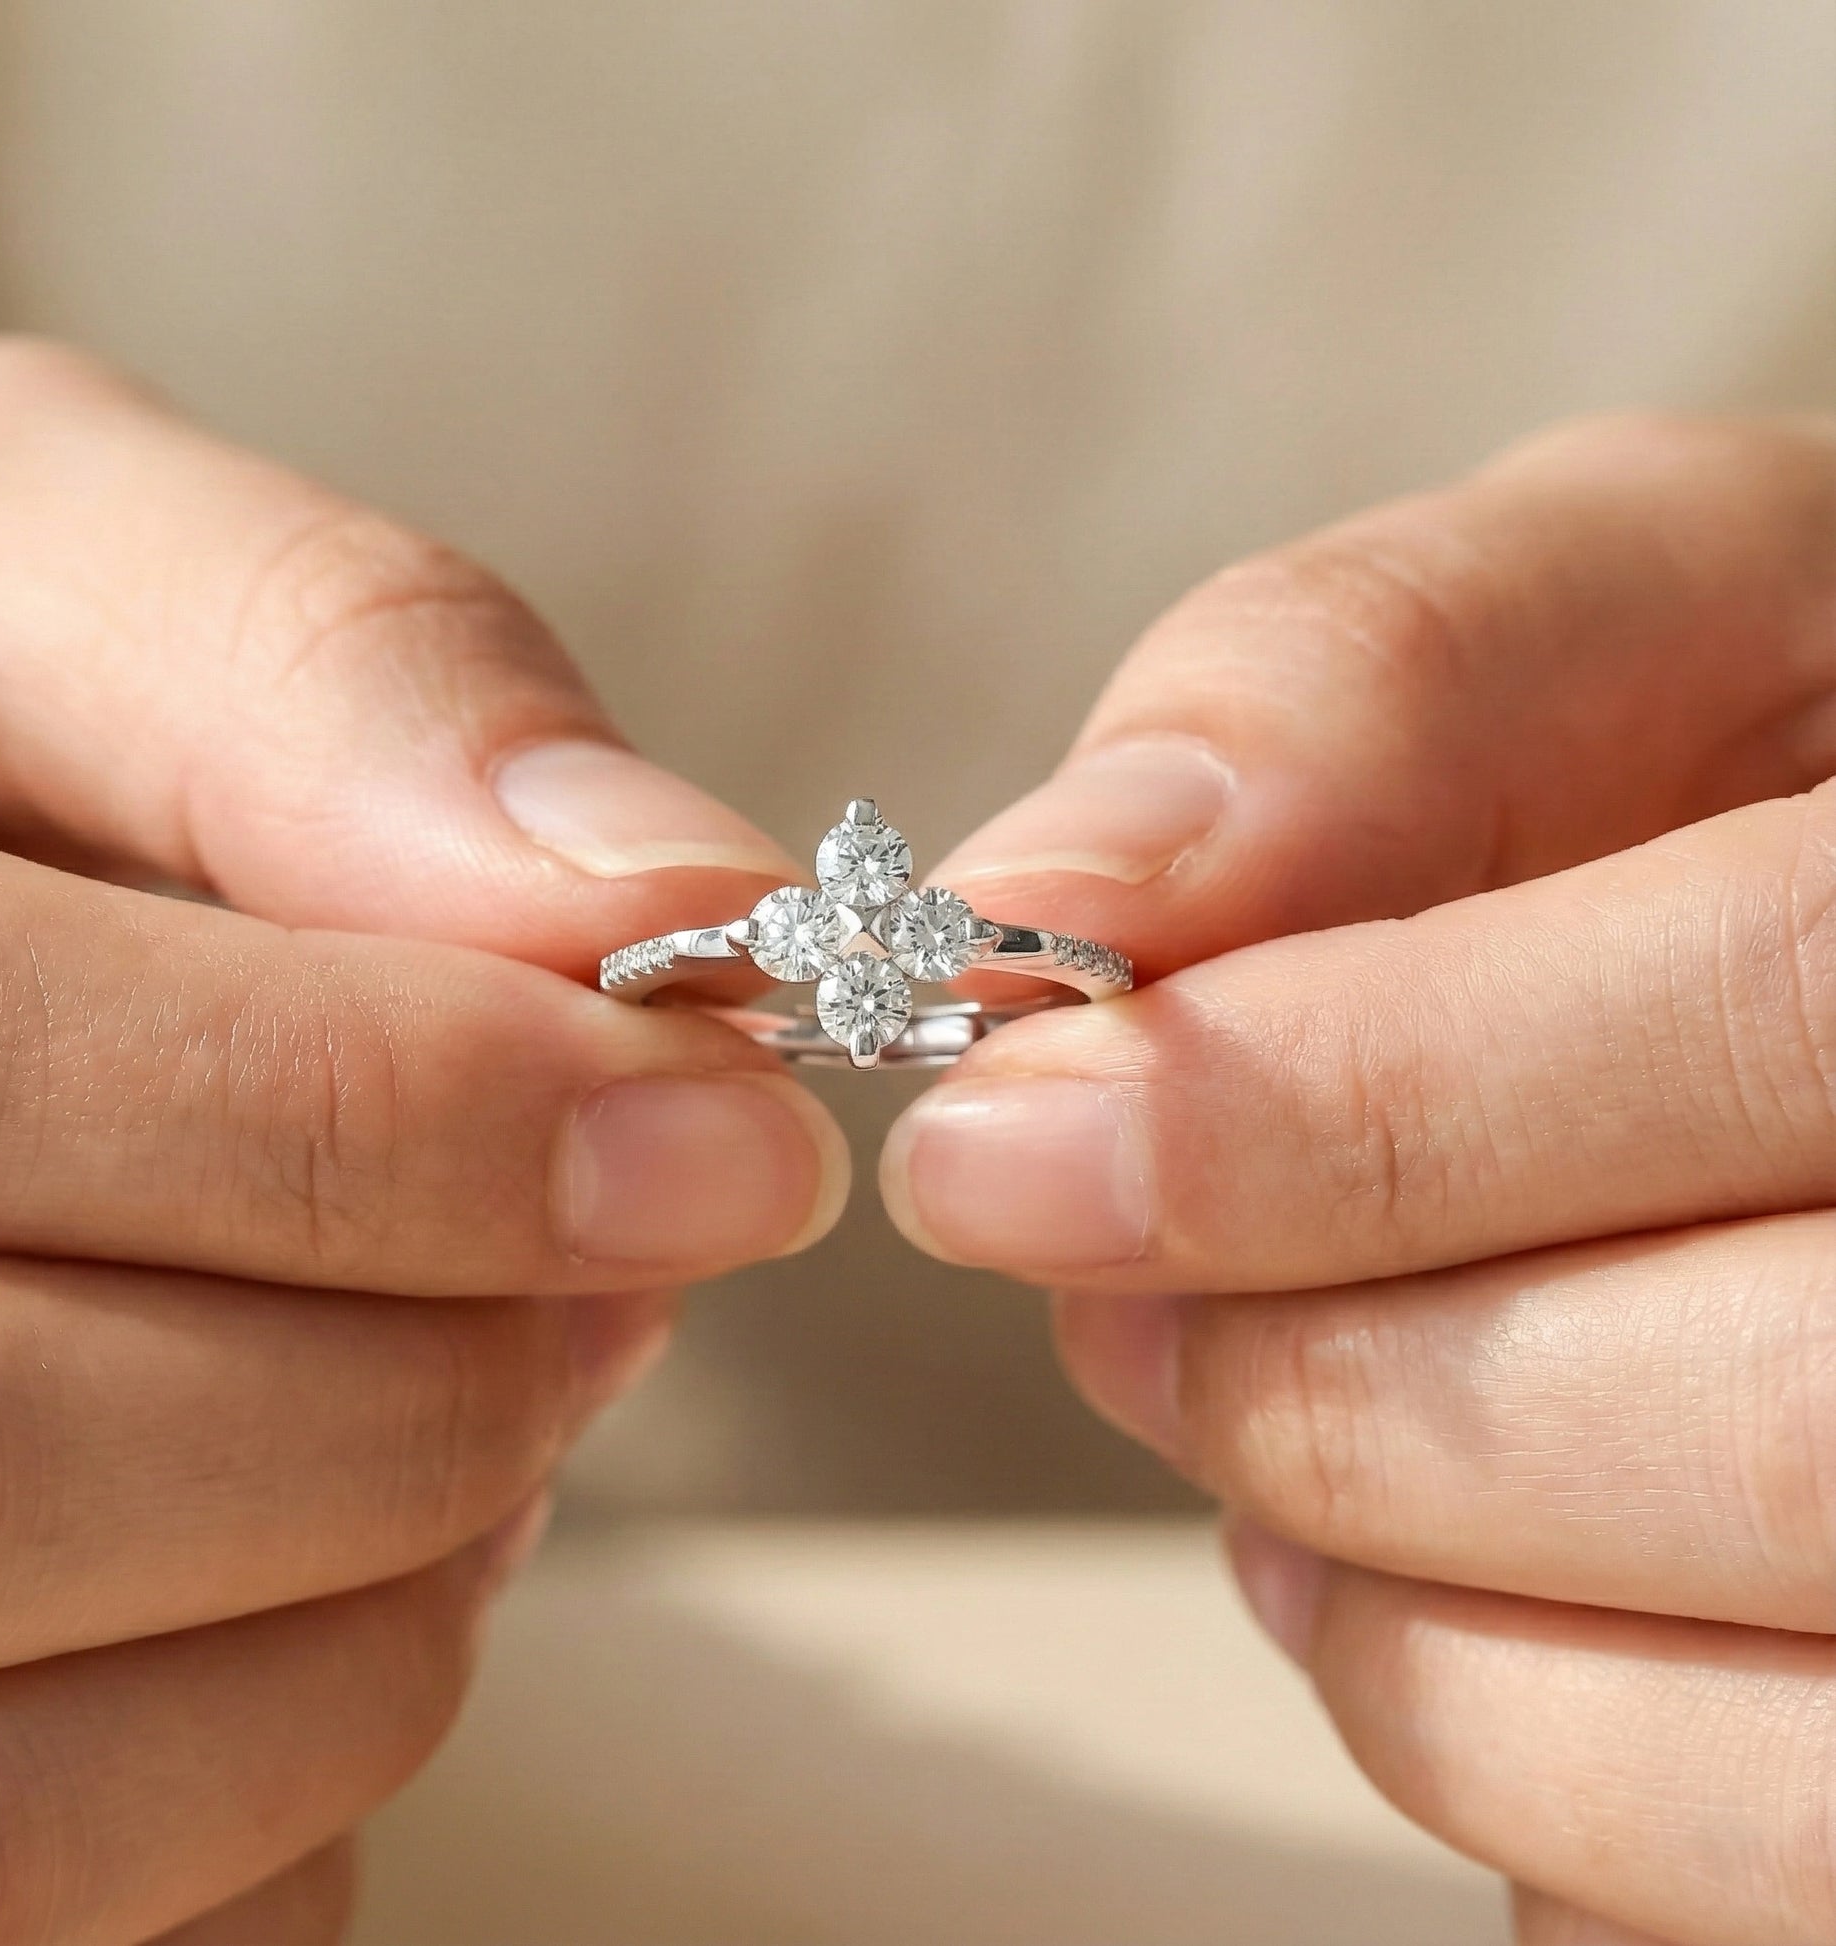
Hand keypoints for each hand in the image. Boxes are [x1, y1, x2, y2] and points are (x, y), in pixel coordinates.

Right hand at [0, 338, 844, 1942]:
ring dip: (376, 1596)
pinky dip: (297, 1775)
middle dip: (420, 1374)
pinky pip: (86, 1937)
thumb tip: (658, 886)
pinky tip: (309, 1568)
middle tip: (631, 1262)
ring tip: (487, 1403)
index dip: (370, 1113)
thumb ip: (312, 667)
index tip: (726, 1123)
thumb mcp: (29, 573)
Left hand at [881, 413, 1835, 1943]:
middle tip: (1112, 1293)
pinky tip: (1457, 1560)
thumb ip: (1368, 685)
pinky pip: (1670, 1886)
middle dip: (1316, 1371)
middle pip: (1760, 1421)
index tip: (1002, 1138)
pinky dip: (1482, 1738)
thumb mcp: (1617, 618)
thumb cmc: (1751, 756)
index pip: (1768, 1012)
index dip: (1350, 1106)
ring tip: (1278, 1407)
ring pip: (1709, 1726)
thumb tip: (1054, 888)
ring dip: (1371, 1574)